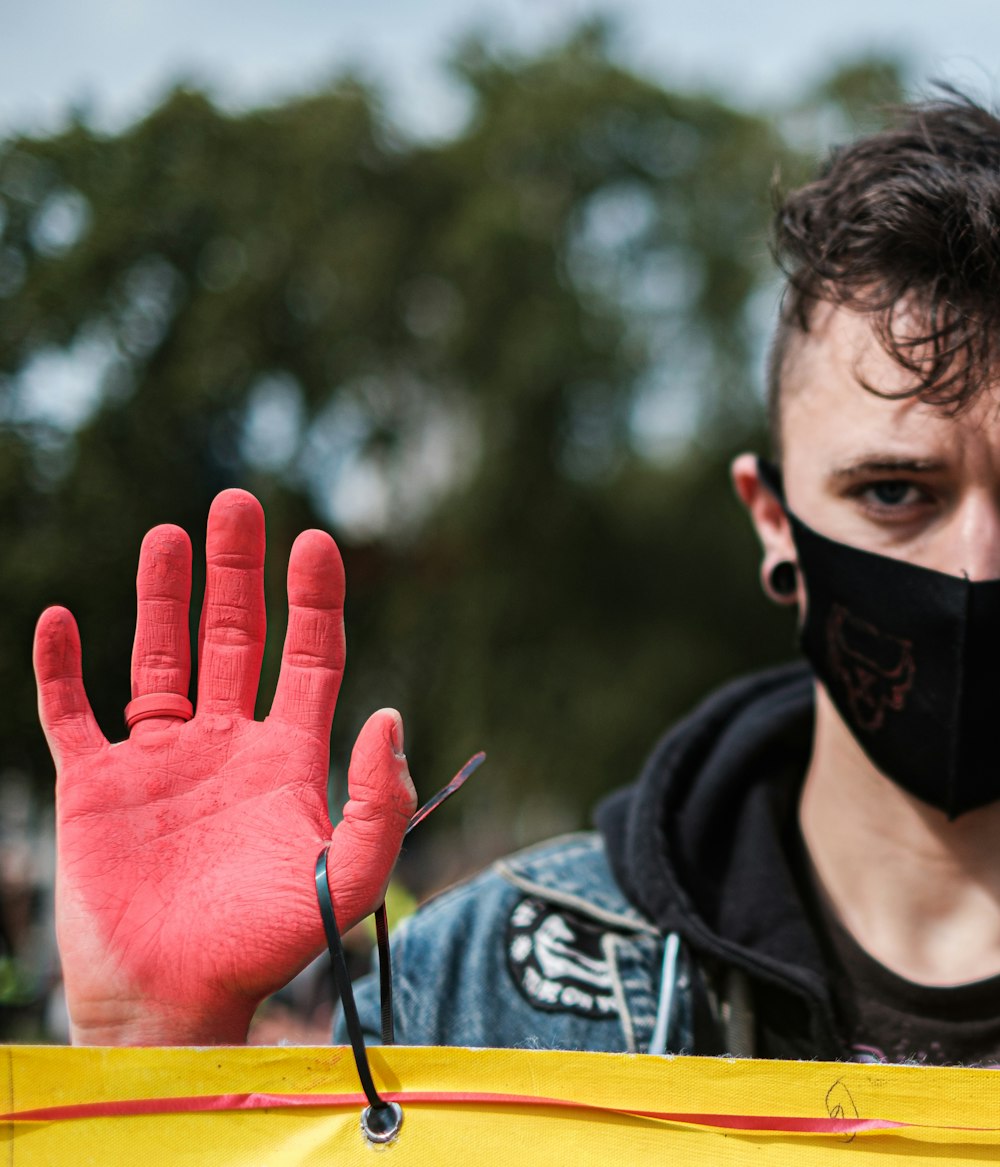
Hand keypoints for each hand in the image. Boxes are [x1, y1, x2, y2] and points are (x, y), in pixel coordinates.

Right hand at [34, 489, 414, 1044]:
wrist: (174, 1004)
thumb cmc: (262, 949)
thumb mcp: (342, 880)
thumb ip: (379, 803)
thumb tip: (391, 713)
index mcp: (286, 757)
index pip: (307, 658)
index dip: (314, 599)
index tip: (316, 540)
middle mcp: (225, 744)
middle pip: (234, 637)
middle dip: (238, 573)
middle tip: (238, 504)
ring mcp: (158, 761)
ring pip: (158, 658)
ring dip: (162, 597)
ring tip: (169, 534)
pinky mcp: (94, 786)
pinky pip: (70, 713)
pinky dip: (59, 669)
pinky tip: (59, 620)